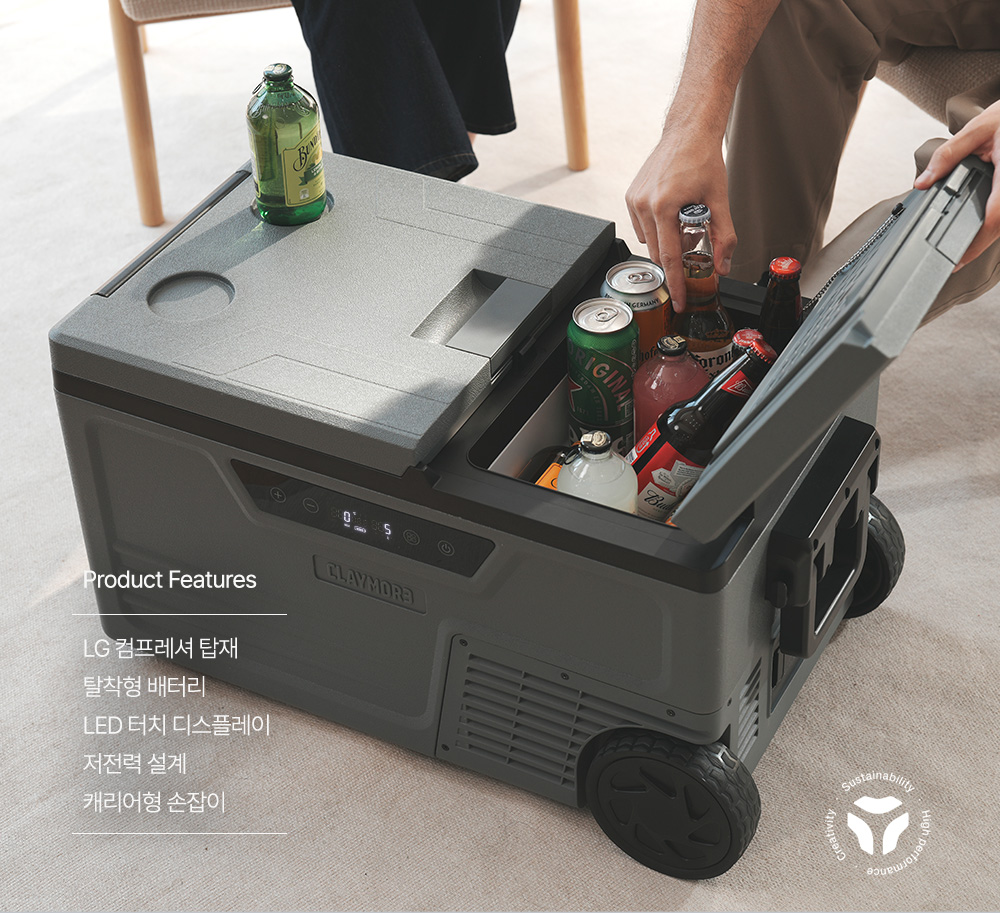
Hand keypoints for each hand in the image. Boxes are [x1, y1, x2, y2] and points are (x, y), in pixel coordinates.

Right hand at [625, 125, 736, 310]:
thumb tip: (723, 266)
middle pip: (658, 253)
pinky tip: (670, 214)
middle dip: (675, 258)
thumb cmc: (703, 159)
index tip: (679, 302)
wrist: (688, 132)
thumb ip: (724, 237)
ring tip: (684, 222)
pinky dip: (657, 229)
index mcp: (664, 206)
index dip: (675, 284)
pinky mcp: (630, 196)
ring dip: (666, 242)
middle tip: (694, 244)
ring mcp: (634, 200)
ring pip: (649, 241)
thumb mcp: (720, 200)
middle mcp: (644, 204)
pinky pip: (642, 227)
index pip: (669, 258)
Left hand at [914, 97, 999, 269]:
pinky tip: (977, 228)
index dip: (975, 244)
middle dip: (977, 246)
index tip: (956, 260)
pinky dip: (992, 223)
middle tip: (953, 260)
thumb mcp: (978, 129)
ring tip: (963, 249)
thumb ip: (948, 155)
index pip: (994, 219)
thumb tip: (923, 182)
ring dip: (986, 236)